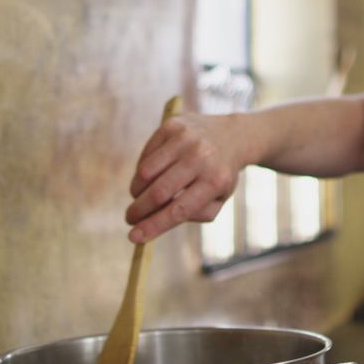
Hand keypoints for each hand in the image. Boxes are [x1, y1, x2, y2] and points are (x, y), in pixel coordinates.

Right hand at [125, 113, 251, 242]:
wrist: (233, 135)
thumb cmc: (220, 175)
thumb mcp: (218, 199)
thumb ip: (194, 214)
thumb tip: (158, 220)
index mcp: (215, 181)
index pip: (179, 210)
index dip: (153, 226)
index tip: (133, 238)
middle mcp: (201, 157)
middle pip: (158, 192)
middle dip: (138, 211)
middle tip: (130, 219)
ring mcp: (185, 139)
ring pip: (146, 172)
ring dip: (137, 191)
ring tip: (140, 197)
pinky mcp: (172, 126)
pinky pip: (145, 155)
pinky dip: (141, 172)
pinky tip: (148, 176)